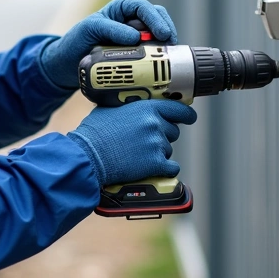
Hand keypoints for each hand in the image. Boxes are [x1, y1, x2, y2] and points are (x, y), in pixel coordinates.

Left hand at [40, 0, 176, 88]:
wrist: (67, 64)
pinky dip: (158, 58)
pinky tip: (161, 66)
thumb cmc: (76, 41)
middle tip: (170, 45)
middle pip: (157, 19)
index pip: (143, 8)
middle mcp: (131, 22)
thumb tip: (136, 36)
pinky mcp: (135, 55)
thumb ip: (110, 29)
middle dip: (166, 30)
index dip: (155, 18)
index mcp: (121, 9)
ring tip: (168, 56)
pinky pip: (151, 53)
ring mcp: (135, 39)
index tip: (162, 33)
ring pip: (157, 36)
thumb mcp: (90, 29)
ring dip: (165, 44)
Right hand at [67, 99, 196, 186]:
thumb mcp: (110, 109)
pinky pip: (171, 168)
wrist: (88, 156)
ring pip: (168, 150)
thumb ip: (128, 107)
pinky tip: (153, 169)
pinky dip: (165, 170)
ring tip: (138, 155)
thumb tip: (131, 107)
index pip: (178, 109)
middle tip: (144, 142)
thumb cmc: (94, 133)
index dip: (186, 115)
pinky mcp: (155, 164)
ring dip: (158, 153)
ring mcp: (156, 144)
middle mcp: (155, 124)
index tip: (190, 118)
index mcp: (147, 108)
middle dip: (162, 137)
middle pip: (173, 132)